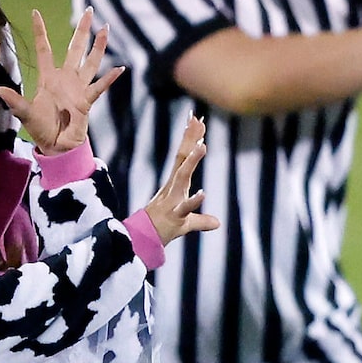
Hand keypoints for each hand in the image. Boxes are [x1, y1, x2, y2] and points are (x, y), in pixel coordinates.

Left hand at [0, 10, 123, 155]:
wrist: (57, 145)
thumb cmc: (40, 128)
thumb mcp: (25, 113)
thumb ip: (15, 100)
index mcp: (48, 78)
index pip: (45, 49)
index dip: (41, 31)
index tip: (36, 12)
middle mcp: (65, 78)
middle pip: (75, 49)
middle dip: (82, 31)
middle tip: (89, 12)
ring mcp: (78, 88)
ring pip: (90, 62)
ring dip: (98, 47)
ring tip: (105, 30)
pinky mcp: (87, 101)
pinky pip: (100, 87)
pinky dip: (109, 78)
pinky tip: (120, 68)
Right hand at [142, 116, 220, 245]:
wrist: (145, 243)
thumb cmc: (164, 229)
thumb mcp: (188, 223)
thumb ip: (202, 220)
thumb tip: (217, 222)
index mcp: (177, 185)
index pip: (184, 157)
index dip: (191, 139)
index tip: (197, 120)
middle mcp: (174, 188)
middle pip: (183, 159)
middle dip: (190, 139)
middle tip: (197, 119)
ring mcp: (173, 200)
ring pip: (183, 177)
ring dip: (193, 162)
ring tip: (203, 146)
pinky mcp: (174, 216)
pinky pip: (185, 208)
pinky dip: (194, 201)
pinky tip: (203, 193)